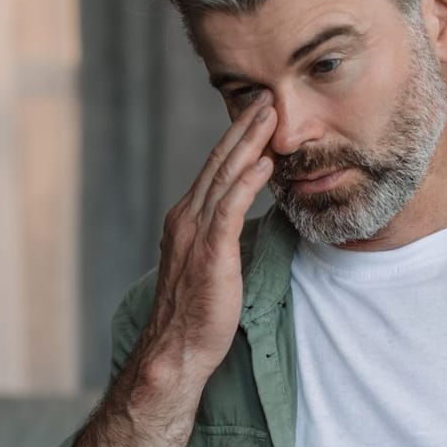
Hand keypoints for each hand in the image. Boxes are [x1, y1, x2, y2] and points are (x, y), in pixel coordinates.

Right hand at [135, 102, 277, 390]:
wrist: (175, 350)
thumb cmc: (195, 314)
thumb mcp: (209, 263)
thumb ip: (220, 235)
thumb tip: (241, 219)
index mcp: (186, 218)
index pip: (214, 168)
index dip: (236, 138)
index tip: (257, 112)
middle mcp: (186, 218)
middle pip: (219, 162)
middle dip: (243, 127)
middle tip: (266, 96)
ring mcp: (196, 233)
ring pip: (224, 176)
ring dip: (248, 143)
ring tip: (270, 115)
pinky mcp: (210, 252)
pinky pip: (229, 209)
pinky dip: (246, 183)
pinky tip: (264, 163)